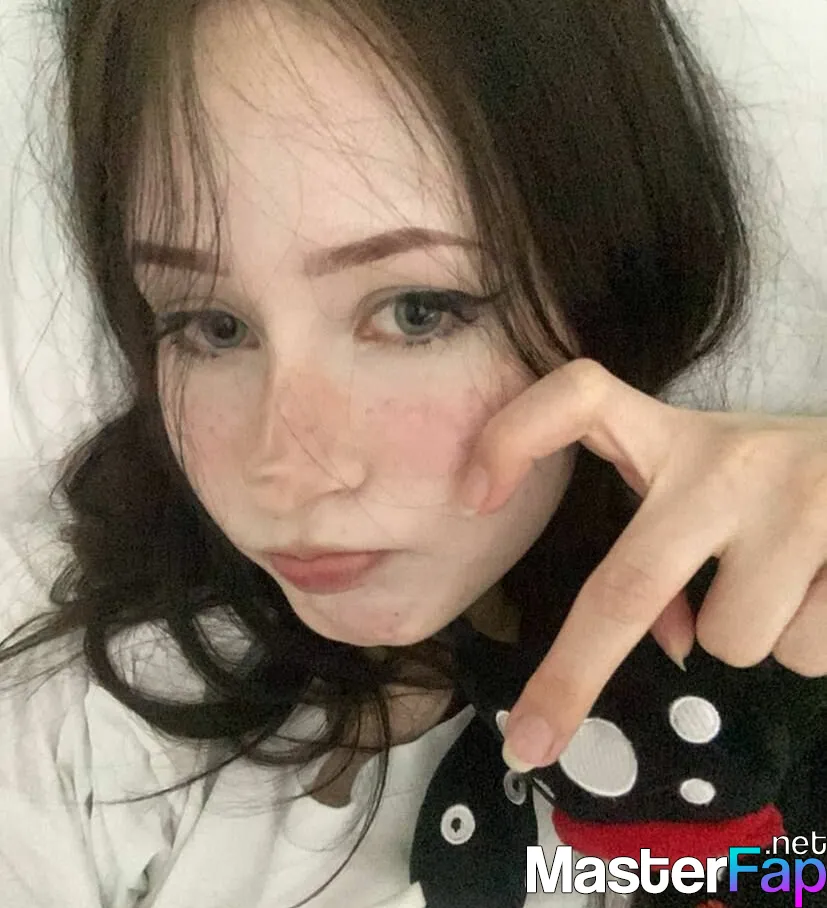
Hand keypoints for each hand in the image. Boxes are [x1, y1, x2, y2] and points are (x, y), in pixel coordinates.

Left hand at [459, 359, 826, 771]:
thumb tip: (673, 646)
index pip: (578, 396)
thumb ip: (672, 552)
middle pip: (625, 585)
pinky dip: (812, 642)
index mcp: (672, 437)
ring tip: (791, 577)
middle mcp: (725, 461)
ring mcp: (798, 500)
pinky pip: (806, 651)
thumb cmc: (783, 480)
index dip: (514, 436)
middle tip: (527, 742)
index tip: (471, 501)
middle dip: (571, 675)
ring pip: (730, 640)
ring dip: (752, 634)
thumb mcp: (716, 489)